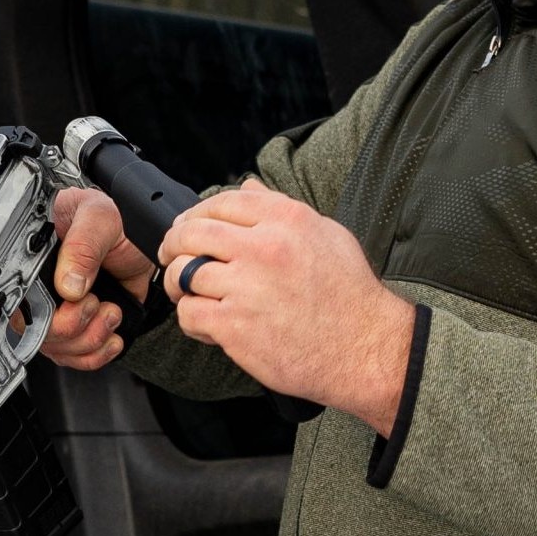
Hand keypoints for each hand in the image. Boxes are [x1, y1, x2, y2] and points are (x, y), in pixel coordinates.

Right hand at [39, 188, 154, 371]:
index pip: (19, 307)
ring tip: (110, 312)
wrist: (137, 233)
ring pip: (59, 351)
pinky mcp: (82, 326)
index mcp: (31, 265)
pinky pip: (77, 357)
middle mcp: (40, 292)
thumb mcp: (96, 216)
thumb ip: (83, 246)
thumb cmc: (107, 216)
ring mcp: (60, 312)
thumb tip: (68, 286)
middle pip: (38, 336)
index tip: (76, 300)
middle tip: (96, 302)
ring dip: (90, 342)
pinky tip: (111, 337)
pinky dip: (96, 355)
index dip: (46, 316)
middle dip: (74, 330)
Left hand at [160, 178, 414, 434]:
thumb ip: (282, 208)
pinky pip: (189, 313)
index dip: (196, 214)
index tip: (188, 227)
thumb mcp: (327, 235)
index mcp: (286, 220)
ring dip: (178, 284)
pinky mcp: (235, 326)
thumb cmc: (349, 295)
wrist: (364, 348)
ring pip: (185, 273)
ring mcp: (247, 287)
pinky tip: (205, 323)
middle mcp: (264, 248)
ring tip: (187, 292)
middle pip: (192, 233)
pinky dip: (190, 318)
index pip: (222, 202)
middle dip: (174, 244)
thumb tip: (248, 187)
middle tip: (172, 255)